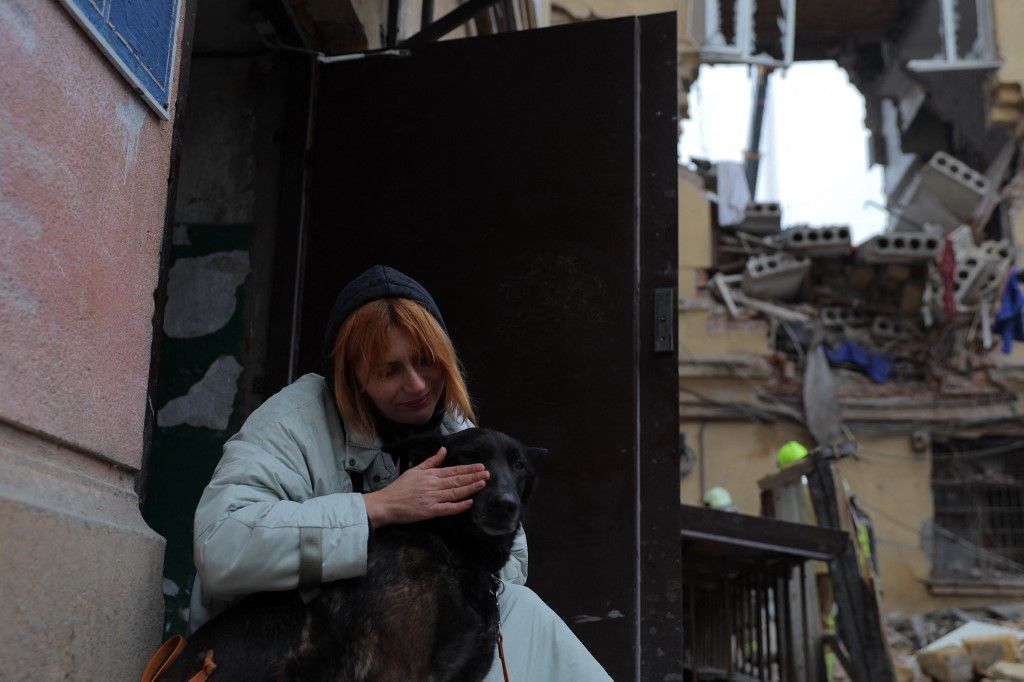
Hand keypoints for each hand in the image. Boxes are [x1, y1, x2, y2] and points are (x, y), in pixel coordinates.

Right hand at [363, 447, 488, 527]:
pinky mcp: (429, 511)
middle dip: (473, 477)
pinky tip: (469, 503)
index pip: (453, 471)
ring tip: (482, 484)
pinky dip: (458, 506)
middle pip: (457, 480)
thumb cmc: (400, 487)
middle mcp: (433, 485)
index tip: (481, 467)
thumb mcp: (415, 470)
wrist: (387, 503)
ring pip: (455, 492)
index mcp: (431, 475)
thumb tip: (444, 449)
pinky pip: (446, 508)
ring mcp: (432, 498)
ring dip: (469, 488)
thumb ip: (431, 461)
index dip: (468, 469)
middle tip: (487, 474)